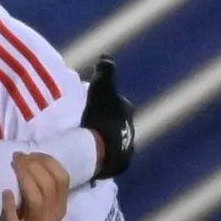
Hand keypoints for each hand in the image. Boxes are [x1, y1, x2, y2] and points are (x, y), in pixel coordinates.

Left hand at [0, 151, 70, 220]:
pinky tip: (5, 193)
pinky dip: (9, 204)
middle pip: (50, 184)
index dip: (49, 161)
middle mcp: (51, 217)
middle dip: (34, 165)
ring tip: (13, 165)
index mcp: (58, 208)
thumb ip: (38, 195)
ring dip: (24, 178)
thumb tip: (27, 164)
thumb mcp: (41, 215)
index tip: (33, 153)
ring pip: (36, 198)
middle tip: (19, 157)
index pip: (62, 179)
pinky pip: (13, 218)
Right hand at [79, 56, 133, 179]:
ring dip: (106, 142)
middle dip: (108, 124)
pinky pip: (111, 159)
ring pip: (116, 143)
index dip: (106, 104)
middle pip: (118, 125)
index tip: (94, 106)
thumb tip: (107, 55)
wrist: (103, 147)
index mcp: (126, 111)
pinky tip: (94, 158)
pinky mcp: (121, 165)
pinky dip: (104, 157)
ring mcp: (127, 149)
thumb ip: (105, 71)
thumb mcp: (101, 88)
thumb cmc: (101, 116)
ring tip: (90, 143)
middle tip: (90, 125)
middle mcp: (131, 129)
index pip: (117, 105)